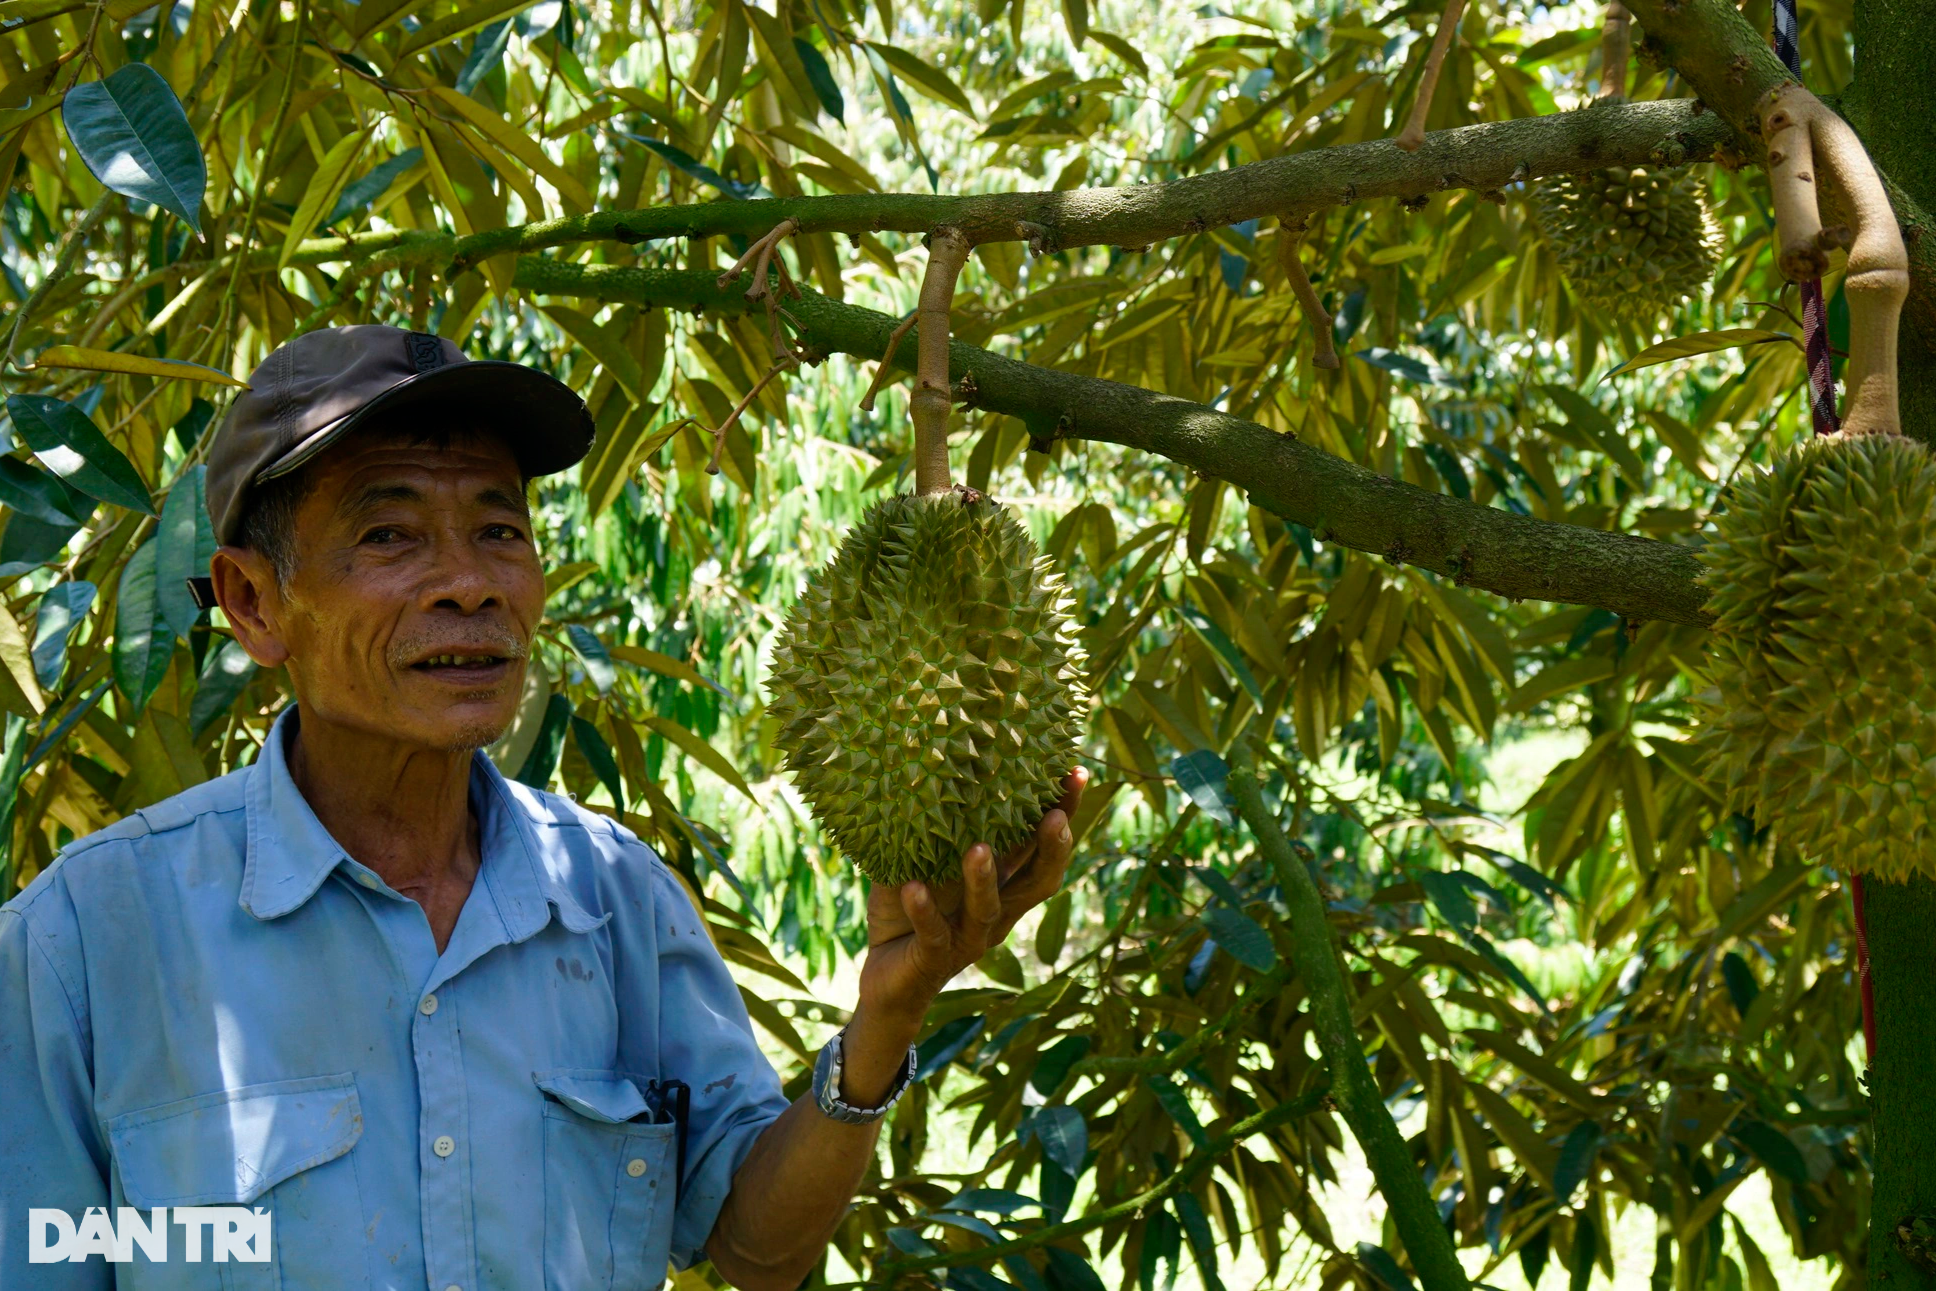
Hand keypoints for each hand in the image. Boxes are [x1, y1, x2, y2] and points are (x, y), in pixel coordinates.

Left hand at [857, 768, 1087, 1022]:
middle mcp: (998, 912)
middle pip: (1038, 881)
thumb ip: (935, 828)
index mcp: (1002, 884)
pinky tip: (913, 889)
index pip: (1040, 845)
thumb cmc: (909, 910)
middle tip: (1055, 815)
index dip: (1063, 812)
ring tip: (977, 849)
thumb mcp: (925, 864)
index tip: (1075, 773)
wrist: (887, 982)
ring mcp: (970, 938)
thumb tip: (926, 766)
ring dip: (984, 879)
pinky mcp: (936, 959)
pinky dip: (924, 912)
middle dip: (1051, 848)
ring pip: (988, 909)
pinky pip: (934, 935)